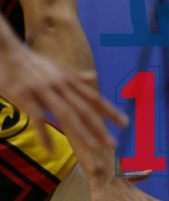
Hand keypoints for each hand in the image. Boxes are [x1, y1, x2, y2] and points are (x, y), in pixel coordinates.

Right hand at [0, 45, 125, 153]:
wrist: (7, 51)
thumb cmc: (32, 63)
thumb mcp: (57, 67)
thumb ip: (75, 76)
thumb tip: (94, 77)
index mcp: (69, 80)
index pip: (94, 98)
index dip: (110, 111)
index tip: (125, 124)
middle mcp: (61, 86)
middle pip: (84, 109)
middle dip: (99, 127)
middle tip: (113, 144)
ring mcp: (44, 91)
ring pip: (66, 114)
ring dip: (80, 132)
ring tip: (92, 148)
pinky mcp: (25, 97)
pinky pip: (37, 118)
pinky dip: (43, 134)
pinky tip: (49, 149)